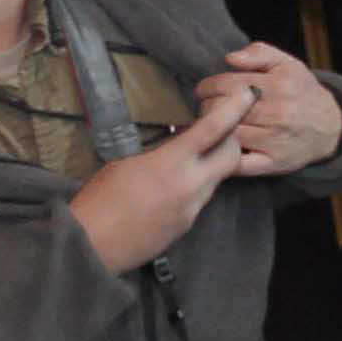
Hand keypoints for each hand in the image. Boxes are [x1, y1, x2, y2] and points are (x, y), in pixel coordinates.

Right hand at [66, 80, 252, 272]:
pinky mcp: (188, 226)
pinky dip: (195, 186)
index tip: (249, 94)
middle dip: (231, 140)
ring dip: (211, 165)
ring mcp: (192, 208)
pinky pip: (202, 199)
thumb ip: (158, 150)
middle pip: (232, 156)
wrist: (92, 246)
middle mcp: (190, 186)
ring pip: (217, 178)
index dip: (235, 109)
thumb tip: (175, 140)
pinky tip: (172, 187)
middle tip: (216, 131)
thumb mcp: (124, 162)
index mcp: (170, 163)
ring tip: (186, 159)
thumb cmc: (99, 199)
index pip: (213, 130)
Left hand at [204, 42, 341, 176]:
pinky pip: (239, 163)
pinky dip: (225, 156)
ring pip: (226, 134)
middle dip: (206, 106)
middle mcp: (278, 113)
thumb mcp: (288, 64)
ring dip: (212, 129)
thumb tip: (230, 58)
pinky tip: (221, 146)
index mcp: (278, 86)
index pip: (225, 84)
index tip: (204, 90)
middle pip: (221, 109)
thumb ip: (259, 53)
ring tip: (212, 123)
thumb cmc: (302, 92)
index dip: (207, 86)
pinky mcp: (273, 163)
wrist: (330, 127)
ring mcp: (275, 140)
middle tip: (206, 106)